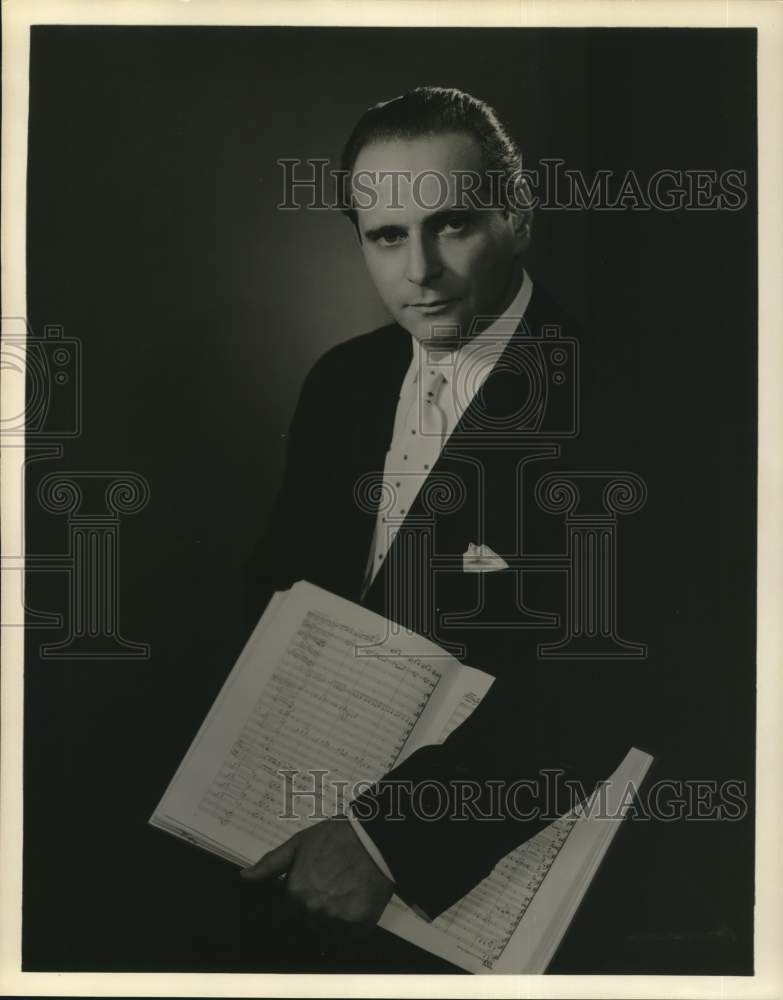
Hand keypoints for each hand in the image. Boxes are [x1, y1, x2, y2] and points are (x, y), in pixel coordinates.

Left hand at [240, 816, 393, 924]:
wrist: (375, 839)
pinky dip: (349, 927)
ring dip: (329, 922)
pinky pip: (348, 937)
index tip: (303, 897)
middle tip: (327, 891)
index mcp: (295, 894)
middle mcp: (313, 912)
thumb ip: (270, 865)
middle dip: (312, 913)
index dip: (292, 907)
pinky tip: (353, 904)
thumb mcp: (298, 844)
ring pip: (325, 934)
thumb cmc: (335, 838)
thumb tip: (245, 877)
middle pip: (305, 926)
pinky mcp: (359, 926)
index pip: (284, 916)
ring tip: (340, 897)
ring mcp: (336, 921)